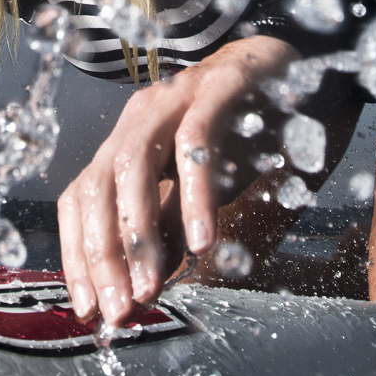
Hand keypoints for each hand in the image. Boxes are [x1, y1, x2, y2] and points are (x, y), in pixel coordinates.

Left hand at [56, 35, 297, 326]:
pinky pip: (196, 141)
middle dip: (103, 255)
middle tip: (120, 309)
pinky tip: (204, 240)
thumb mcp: (203, 191)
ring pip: (133, 164)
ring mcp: (176, 98)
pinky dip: (194, 194)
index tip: (88, 308)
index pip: (81, 199)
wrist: (298, 66)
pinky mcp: (219, 87)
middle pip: (97, 186)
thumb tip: (143, 287)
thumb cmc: (245, 131)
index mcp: (128, 141)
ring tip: (151, 287)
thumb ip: (173, 231)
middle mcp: (141, 117)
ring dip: (138, 232)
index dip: (78, 254)